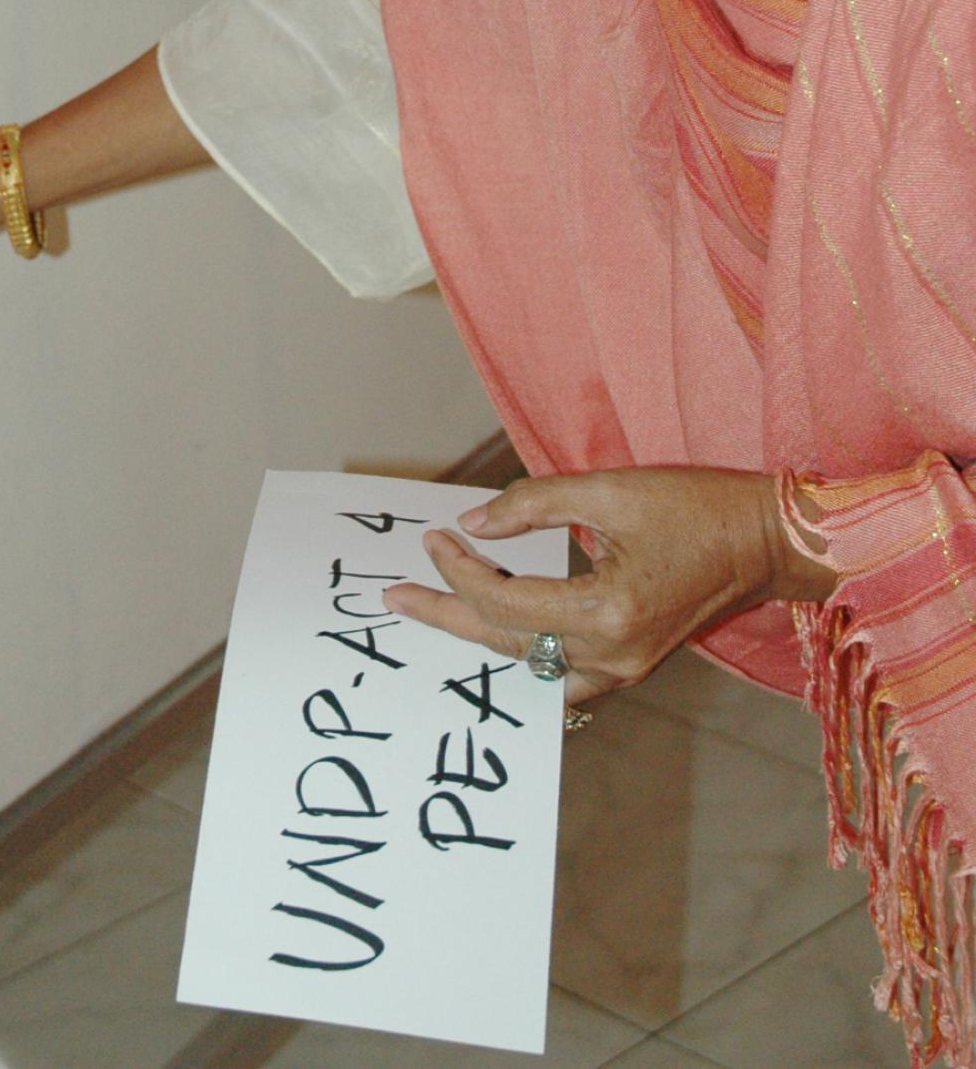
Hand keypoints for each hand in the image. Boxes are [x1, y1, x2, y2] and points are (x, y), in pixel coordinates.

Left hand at [381, 465, 836, 703]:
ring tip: (433, 612)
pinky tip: (494, 635)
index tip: (431, 536)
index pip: (505, 600)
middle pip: (506, 642)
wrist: (766, 539)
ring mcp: (625, 667)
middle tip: (397, 596)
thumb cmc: (696, 506)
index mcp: (608, 611)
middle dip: (446, 616)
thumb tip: (472, 524)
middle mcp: (613, 654)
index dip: (458, 568)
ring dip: (479, 636)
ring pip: (529, 663)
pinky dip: (522, 652)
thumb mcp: (610, 490)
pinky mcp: (632, 662)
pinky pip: (561, 674)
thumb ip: (534, 504)